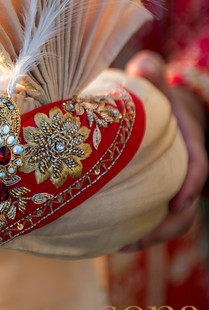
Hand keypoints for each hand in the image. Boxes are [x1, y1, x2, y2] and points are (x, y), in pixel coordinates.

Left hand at [121, 50, 207, 250]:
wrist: (164, 114)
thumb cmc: (156, 97)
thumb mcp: (155, 80)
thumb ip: (151, 71)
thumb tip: (142, 65)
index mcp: (189, 146)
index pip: (199, 167)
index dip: (192, 185)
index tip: (178, 200)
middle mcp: (184, 172)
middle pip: (186, 208)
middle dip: (165, 226)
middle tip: (133, 238)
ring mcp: (173, 187)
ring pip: (173, 221)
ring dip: (150, 236)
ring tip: (117, 245)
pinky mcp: (158, 196)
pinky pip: (156, 219)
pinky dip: (140, 231)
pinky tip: (111, 239)